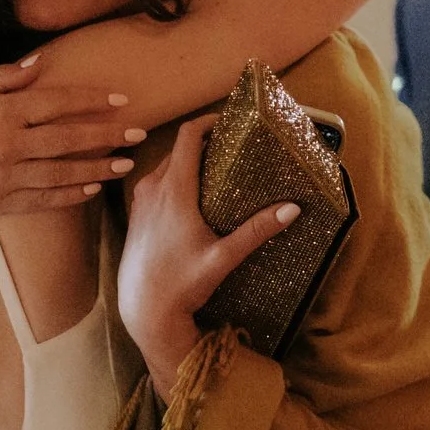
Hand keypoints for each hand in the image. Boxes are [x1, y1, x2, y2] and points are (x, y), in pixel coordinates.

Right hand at [0, 57, 141, 216]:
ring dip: (98, 168)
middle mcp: (5, 145)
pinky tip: (92, 187)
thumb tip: (42, 63)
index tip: (121, 101)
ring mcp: (3, 177)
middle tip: (138, 132)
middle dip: (107, 136)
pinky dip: (71, 194)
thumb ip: (5, 77)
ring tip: (125, 164)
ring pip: (62, 173)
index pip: (56, 103)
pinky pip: (45, 199)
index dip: (91, 101)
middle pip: (68, 139)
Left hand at [117, 114, 301, 386]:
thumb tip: (293, 209)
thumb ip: (257, 231)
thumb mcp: (223, 257)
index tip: (227, 119)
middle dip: (203, 141)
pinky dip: (174, 176)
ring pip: (165, 165)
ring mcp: (141, 201)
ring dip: (188, 160)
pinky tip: (192, 193)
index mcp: (173, 191)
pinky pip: (156, 181)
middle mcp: (152, 189)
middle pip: (178, 149)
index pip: (187, 137)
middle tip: (231, 145)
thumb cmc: (182, 284)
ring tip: (216, 167)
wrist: (143, 310)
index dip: (207, 121)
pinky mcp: (136, 214)